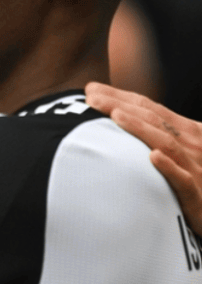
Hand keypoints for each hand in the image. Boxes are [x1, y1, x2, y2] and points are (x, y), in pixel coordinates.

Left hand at [86, 81, 201, 233]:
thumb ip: (157, 134)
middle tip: (91, 97)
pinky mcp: (196, 194)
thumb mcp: (182, 150)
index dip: (122, 97)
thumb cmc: (195, 178)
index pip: (150, 109)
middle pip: (153, 120)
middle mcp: (192, 145)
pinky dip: (169, 167)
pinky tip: (152, 157)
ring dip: (141, 129)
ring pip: (166, 144)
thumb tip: (117, 117)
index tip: (91, 89)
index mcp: (187, 132)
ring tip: (115, 116)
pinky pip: (183, 179)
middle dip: (122, 106)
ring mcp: (195, 168)